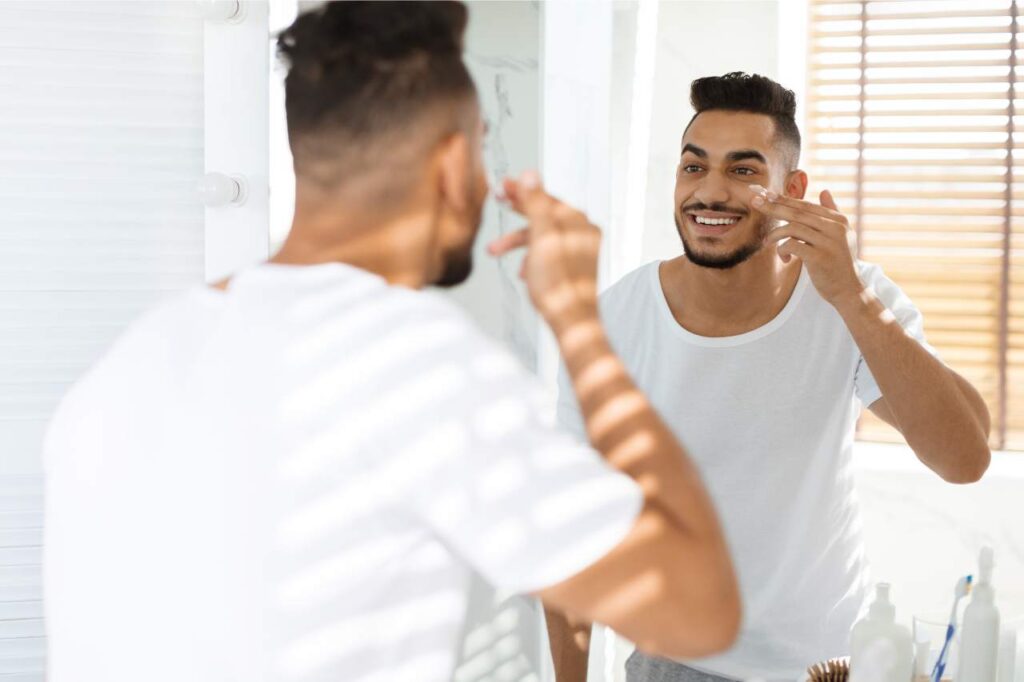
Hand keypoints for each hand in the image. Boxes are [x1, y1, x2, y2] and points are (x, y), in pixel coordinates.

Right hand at [486, 171, 600, 332]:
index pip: (544, 196)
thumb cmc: (557, 283)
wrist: (572, 321)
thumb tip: (530, 175)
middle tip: (497, 201)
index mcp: (577, 221)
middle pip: (544, 213)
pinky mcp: (574, 268)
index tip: (501, 185)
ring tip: (494, 252)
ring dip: (518, 242)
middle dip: (517, 212)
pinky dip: (532, 257)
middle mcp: (582, 232)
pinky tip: (523, 272)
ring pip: (543, 236)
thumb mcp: (541, 236)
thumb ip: (536, 203)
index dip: (520, 190)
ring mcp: (579, 251)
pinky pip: (548, 254)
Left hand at [752, 187, 864, 307]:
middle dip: (773, 206)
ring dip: (775, 234)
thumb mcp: (840, 235)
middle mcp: (835, 227)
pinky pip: (792, 245)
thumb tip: (825, 190)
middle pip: (797, 212)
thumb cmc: (838, 262)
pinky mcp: (820, 257)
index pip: (806, 205)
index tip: (765, 194)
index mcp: (838, 220)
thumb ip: (832, 212)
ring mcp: (828, 242)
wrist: (848, 290)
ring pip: (792, 228)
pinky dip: (782, 249)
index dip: (784, 199)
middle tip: (755, 201)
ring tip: (769, 241)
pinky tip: (786, 258)